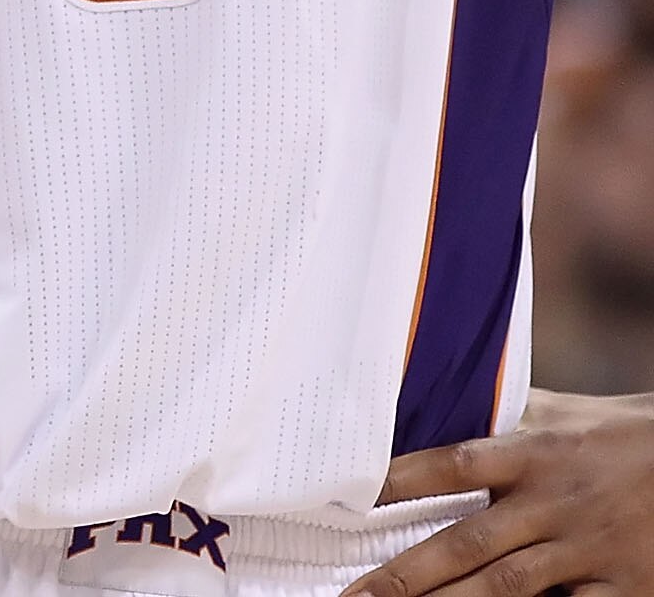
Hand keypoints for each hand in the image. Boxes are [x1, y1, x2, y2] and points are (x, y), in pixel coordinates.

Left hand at [342, 388, 653, 595]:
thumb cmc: (617, 433)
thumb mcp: (557, 412)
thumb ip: (498, 412)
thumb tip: (428, 398)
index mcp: (532, 453)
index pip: (451, 464)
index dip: (399, 480)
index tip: (350, 499)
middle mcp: (554, 503)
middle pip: (466, 543)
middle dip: (406, 575)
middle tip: (354, 596)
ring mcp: (588, 548)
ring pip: (506, 587)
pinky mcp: (626, 585)